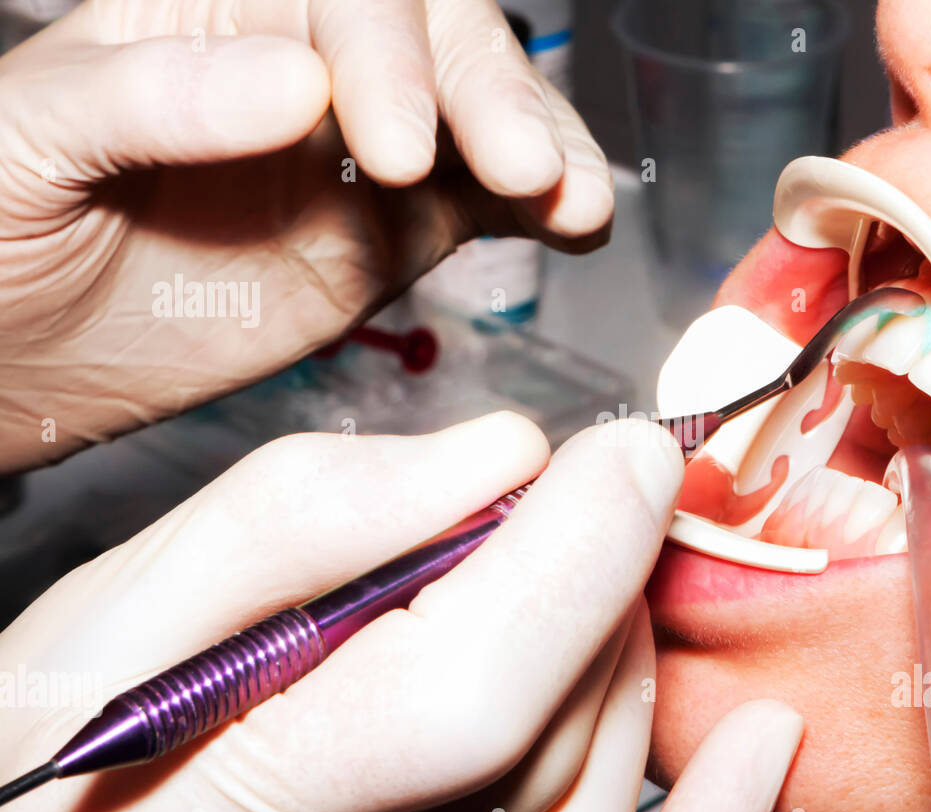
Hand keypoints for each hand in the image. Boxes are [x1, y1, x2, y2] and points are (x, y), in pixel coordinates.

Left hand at [0, 0, 613, 472]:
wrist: (8, 359)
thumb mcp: (30, 137)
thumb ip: (154, 98)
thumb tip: (295, 82)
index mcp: (213, 9)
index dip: (388, 57)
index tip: (397, 149)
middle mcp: (301, 68)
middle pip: (432, 42)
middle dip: (491, 99)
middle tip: (524, 169)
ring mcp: (353, 159)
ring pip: (477, 124)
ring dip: (539, 152)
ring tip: (576, 204)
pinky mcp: (386, 240)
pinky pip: (478, 213)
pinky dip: (534, 217)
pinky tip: (574, 225)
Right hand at [0, 416, 801, 811]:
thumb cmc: (44, 770)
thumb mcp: (100, 626)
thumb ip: (289, 526)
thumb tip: (493, 459)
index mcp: (249, 798)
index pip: (479, 681)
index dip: (577, 556)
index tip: (624, 452)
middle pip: (554, 725)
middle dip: (599, 583)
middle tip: (583, 495)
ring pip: (595, 789)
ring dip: (627, 660)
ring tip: (600, 573)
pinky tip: (759, 748)